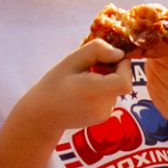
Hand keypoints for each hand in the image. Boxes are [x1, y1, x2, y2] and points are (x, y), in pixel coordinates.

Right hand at [15, 40, 135, 138]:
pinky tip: (84, 91)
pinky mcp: (103, 116)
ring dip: (106, 79)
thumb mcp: (71, 60)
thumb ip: (97, 51)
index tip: (108, 58)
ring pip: (117, 88)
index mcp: (93, 92)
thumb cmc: (54, 84)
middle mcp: (102, 106)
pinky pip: (111, 96)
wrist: (43, 115)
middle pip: (122, 82)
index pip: (124, 81)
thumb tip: (120, 54)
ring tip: (83, 79)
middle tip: (90, 66)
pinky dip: (103, 89)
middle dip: (112, 69)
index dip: (122, 66)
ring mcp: (104, 114)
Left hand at [142, 48, 167, 131]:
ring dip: (150, 67)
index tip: (158, 40)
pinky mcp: (167, 113)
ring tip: (154, 59)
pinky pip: (152, 91)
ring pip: (153, 79)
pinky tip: (156, 73)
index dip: (162, 48)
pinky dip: (151, 79)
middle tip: (152, 48)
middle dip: (154, 56)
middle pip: (160, 69)